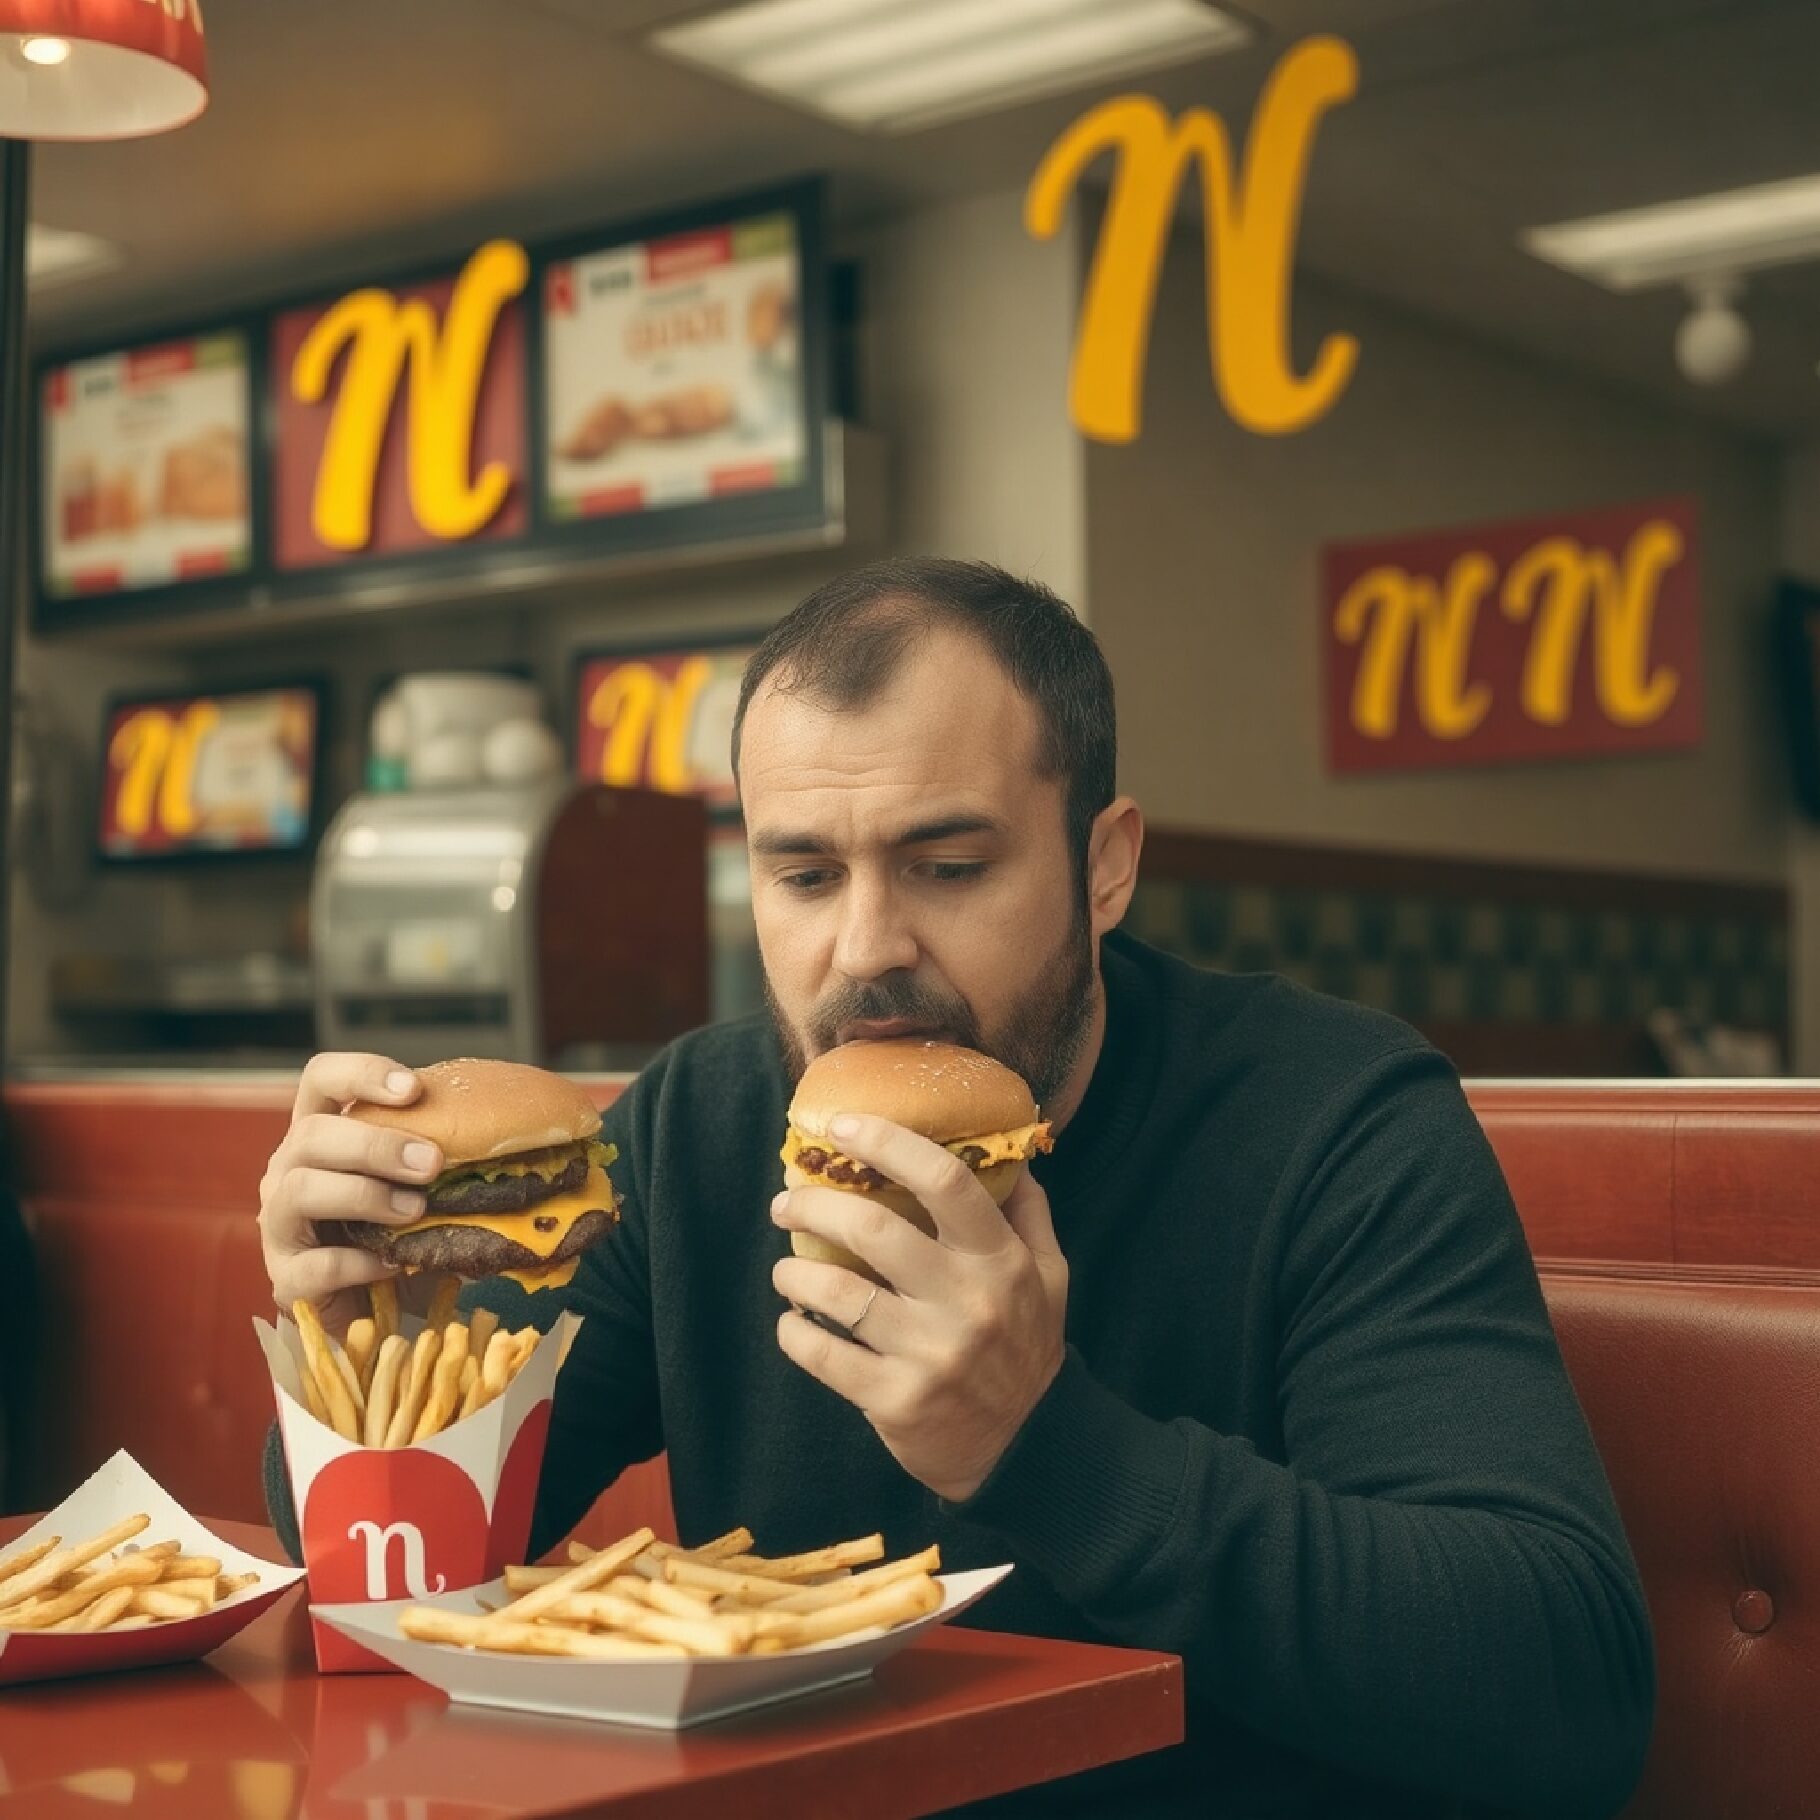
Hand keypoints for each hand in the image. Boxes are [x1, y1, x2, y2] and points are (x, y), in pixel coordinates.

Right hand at [258, 1052, 442, 1332]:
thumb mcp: (419, 1183)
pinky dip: (359, 1263)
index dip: (361, 1073)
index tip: (412, 1090)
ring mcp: (279, 1224)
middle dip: (375, 1144)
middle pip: (311, 1134)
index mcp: (322, 1133)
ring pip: (300, 1190)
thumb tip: (514, 1133)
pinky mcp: (286, 1279)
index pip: (322, 1079)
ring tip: (415, 1211)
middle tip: (432, 1163)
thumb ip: (441, 1154)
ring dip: (365, 1195)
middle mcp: (289, 1170)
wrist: (375, 1309)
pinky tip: (395, 1264)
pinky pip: (315, 1265)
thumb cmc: (399, 1230)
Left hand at [770, 1114, 1068, 1502]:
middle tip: (786, 1201)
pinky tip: (792, 1322)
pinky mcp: (895, 1400)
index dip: (888, 1143)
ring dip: (795, 1273)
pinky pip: (824, 1356)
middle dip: (815, 1205)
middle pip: (875, 1230)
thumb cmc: (1027, 1346)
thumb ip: (1028, 1211)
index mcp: (1001, 1261)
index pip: (946, 1181)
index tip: (842, 1127)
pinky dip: (794, 1333)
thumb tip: (1009, 1150)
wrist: (1027, 1448)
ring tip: (785, 1269)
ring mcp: (930, 1354)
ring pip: (839, 1294)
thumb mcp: (1049, 1275)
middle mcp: (967, 1302)